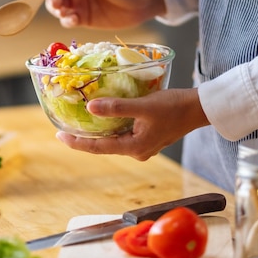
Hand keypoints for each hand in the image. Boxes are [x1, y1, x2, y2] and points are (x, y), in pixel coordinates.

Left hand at [56, 89, 208, 159]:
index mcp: (134, 148)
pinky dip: (109, 127)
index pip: (98, 148)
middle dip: (83, 138)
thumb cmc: (174, 106)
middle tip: (62, 129)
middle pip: (103, 146)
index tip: (58, 135)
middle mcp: (136, 151)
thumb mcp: (144, 105)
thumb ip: (117, 107)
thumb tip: (90, 107)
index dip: (76, 142)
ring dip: (96, 132)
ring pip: (112, 140)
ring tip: (77, 123)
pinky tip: (101, 117)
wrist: (199, 109)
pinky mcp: (146, 137)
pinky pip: (122, 134)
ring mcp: (142, 145)